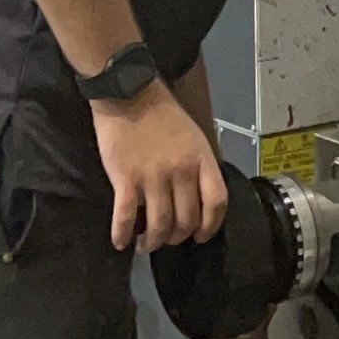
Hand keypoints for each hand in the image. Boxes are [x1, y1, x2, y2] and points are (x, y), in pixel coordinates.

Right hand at [92, 83, 228, 253]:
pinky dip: (123, 234)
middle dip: (178, 237)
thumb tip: (198, 196)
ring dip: (152, 242)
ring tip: (146, 244)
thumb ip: (199, 166)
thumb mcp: (194, 137)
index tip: (201, 236)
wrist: (129, 93)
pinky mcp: (125, 179)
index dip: (211, 226)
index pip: (216, 202)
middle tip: (168, 239)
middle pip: (187, 220)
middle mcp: (181, 172)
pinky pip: (126, 217)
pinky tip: (122, 242)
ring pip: (159, 225)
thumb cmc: (162, 114)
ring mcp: (153, 177)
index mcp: (202, 160)